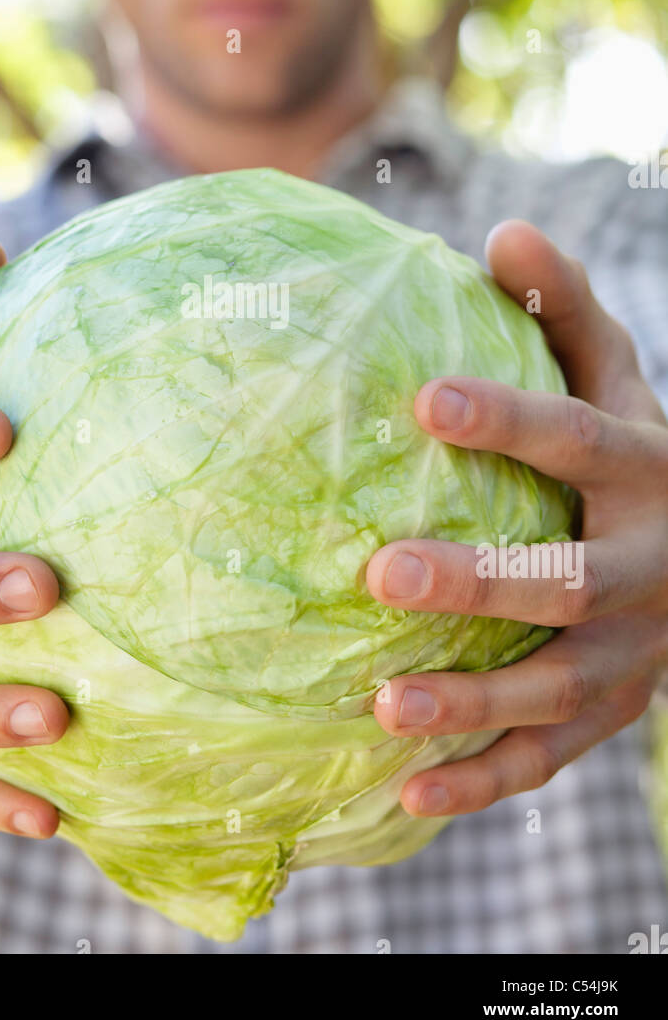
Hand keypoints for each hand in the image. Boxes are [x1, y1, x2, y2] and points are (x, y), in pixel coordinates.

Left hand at [366, 221, 667, 817]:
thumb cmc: (634, 452)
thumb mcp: (616, 377)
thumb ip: (565, 309)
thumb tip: (504, 229)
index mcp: (642, 470)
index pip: (575, 440)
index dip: (507, 419)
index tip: (423, 398)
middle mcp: (645, 568)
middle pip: (566, 581)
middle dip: (480, 581)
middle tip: (379, 571)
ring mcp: (633, 656)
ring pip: (556, 689)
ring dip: (473, 700)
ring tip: (382, 704)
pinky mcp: (610, 718)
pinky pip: (546, 761)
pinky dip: (480, 781)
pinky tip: (402, 790)